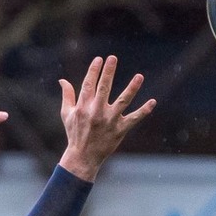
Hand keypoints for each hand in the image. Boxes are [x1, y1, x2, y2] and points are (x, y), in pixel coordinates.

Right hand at [58, 56, 155, 182]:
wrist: (82, 157)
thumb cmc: (75, 134)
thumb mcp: (67, 114)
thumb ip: (67, 96)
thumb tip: (62, 80)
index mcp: (83, 107)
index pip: (88, 84)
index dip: (93, 71)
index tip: (99, 59)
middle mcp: (96, 112)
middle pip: (103, 88)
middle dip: (108, 72)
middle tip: (112, 58)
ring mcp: (109, 121)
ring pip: (123, 101)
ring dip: (132, 89)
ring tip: (139, 76)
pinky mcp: (120, 129)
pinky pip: (134, 118)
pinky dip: (144, 111)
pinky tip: (153, 102)